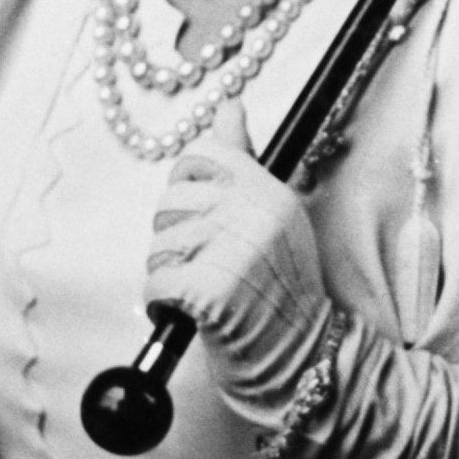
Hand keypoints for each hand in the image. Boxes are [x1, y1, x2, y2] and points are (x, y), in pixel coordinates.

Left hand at [145, 102, 334, 430]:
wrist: (302, 354)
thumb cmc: (283, 284)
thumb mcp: (275, 213)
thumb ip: (244, 158)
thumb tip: (228, 104)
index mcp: (268, 191)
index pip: (203, 154)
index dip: (186, 179)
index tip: (196, 210)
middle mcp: (253, 213)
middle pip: (171, 201)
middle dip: (174, 235)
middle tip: (202, 263)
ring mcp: (232, 251)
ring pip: (159, 244)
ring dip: (167, 273)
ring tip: (200, 290)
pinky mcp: (210, 290)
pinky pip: (155, 284)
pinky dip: (160, 304)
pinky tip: (188, 313)